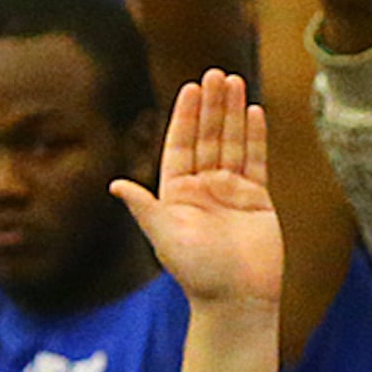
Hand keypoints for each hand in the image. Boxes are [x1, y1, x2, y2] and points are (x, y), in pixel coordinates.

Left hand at [114, 70, 283, 311]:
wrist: (235, 299)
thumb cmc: (196, 272)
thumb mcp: (163, 236)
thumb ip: (143, 207)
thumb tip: (115, 184)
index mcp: (176, 192)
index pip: (180, 144)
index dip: (185, 115)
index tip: (190, 87)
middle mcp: (203, 187)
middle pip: (207, 136)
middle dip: (212, 105)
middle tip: (216, 73)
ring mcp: (230, 191)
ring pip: (232, 142)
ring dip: (233, 112)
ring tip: (236, 81)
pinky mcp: (256, 199)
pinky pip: (255, 160)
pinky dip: (255, 136)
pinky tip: (254, 111)